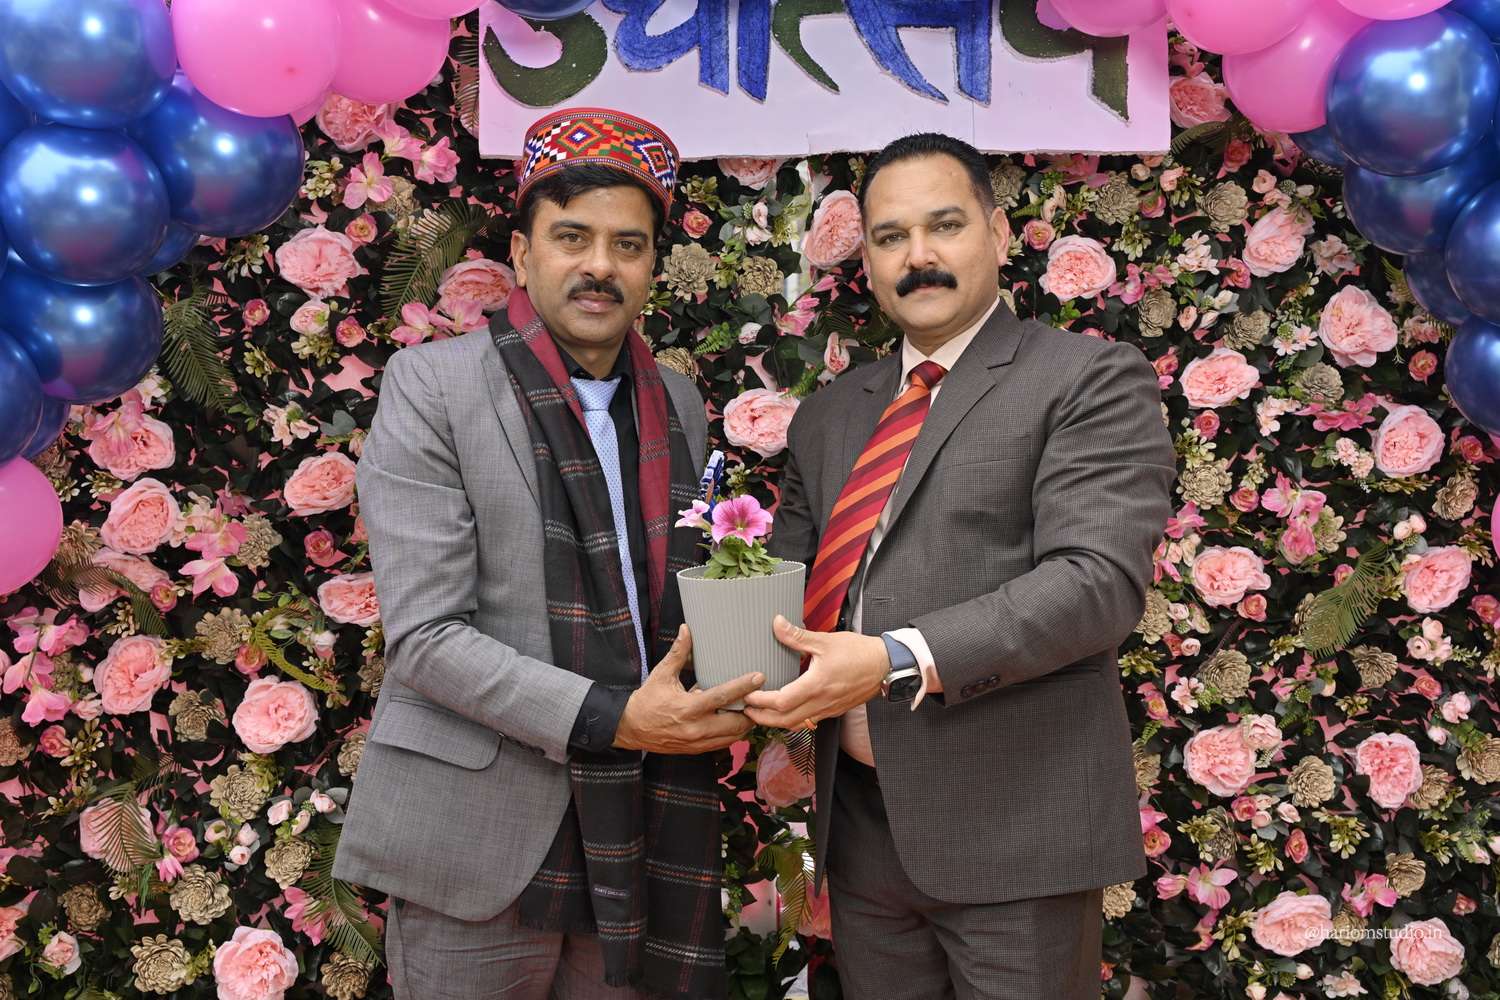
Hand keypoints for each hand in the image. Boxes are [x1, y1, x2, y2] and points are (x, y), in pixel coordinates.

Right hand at [614, 625, 763, 752]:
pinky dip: (733, 733)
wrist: (630, 728)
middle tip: (760, 696)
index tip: (760, 677)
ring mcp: (697, 742)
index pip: (723, 696)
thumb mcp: (661, 674)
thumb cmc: (647, 700)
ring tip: (751, 708)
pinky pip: (723, 744)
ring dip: (744, 723)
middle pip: (736, 723)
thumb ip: (678, 653)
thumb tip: (686, 629)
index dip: (743, 687)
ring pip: (733, 737)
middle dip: (750, 710)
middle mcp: (696, 728)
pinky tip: (735, 721)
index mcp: (689, 708)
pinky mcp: (696, 750)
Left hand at [742, 616, 889, 729]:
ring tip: (761, 713)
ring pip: (796, 724)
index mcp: (816, 685)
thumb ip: (798, 636)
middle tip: (746, 710)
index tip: (748, 695)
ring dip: (776, 722)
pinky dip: (792, 720)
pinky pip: (808, 722)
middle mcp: (821, 702)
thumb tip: (777, 623)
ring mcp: (828, 710)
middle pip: (785, 721)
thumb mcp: (826, 641)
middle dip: (762, 718)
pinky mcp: (834, 711)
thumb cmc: (859, 652)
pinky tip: (786, 711)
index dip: (760, 701)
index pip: (781, 702)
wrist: (885, 666)